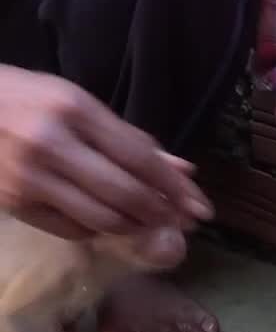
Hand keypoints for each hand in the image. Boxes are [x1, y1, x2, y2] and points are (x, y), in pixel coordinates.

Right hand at [0, 65, 212, 239]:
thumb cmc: (27, 101)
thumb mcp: (78, 104)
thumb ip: (131, 139)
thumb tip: (184, 172)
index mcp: (73, 110)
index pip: (140, 158)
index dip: (176, 188)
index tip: (201, 208)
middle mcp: (51, 144)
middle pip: (126, 194)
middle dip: (161, 214)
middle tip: (179, 222)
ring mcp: (29, 177)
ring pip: (102, 219)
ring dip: (136, 227)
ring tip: (149, 224)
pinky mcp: (15, 203)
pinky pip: (73, 229)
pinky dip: (100, 231)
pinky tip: (109, 222)